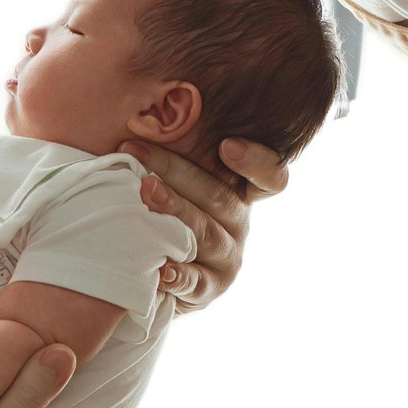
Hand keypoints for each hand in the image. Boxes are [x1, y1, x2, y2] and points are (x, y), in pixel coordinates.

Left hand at [122, 138, 286, 312]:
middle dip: (176, 170)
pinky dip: (179, 275)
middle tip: (138, 152)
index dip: (255, 161)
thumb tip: (143, 118)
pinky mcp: (209, 290)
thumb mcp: (173, 180)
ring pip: (206, 233)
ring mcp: (228, 259)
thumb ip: (174, 151)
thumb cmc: (161, 212)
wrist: (152, 273)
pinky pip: (197, 282)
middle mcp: (240, 224)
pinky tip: (161, 269)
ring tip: (144, 193)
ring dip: (173, 210)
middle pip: (220, 197)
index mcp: (239, 193)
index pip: (270, 176)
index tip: (227, 146)